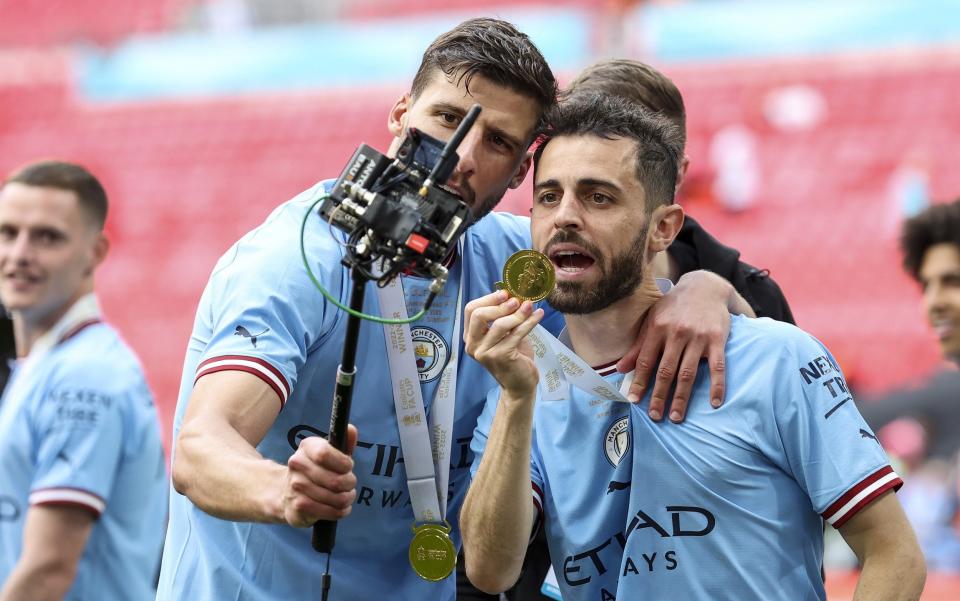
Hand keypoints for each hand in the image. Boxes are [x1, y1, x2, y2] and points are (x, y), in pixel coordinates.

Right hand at [281, 426, 357, 526]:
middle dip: (349, 484)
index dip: (343, 463)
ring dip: (346, 499)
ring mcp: (295, 486)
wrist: (289, 493)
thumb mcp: (331, 453)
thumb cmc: (317, 470)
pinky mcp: (298, 506)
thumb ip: (344, 441)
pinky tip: (340, 508)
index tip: (348, 466)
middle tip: (349, 484)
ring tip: (346, 496)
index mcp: (306, 447)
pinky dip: (340, 511)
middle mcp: (297, 464)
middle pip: (335, 480)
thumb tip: (350, 429)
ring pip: (335, 498)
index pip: (325, 454)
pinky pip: (328, 511)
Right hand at [464, 290, 543, 397]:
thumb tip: (513, 294)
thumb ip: (502, 317)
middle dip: (499, 305)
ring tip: (530, 306)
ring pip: (500, 324)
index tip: (505, 293)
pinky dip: (529, 322)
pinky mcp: (501, 357)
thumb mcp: (504, 334)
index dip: (487, 299)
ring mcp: (485, 353)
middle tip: (516, 300)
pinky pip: (516, 333)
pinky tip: (539, 315)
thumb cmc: (512, 355)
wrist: (520, 384)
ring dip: (518, 313)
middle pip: (479, 315)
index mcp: (471, 337)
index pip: (471, 310)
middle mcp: (473, 346)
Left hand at [617, 271, 730, 421]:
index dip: (639, 381)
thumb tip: (620, 368)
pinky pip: (718, 366)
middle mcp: (676, 333)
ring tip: (675, 416)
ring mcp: (698, 337)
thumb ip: (638, 345)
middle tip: (655, 416)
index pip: (645, 360)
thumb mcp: (652, 320)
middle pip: (666, 370)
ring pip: (688, 372)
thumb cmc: (674, 306)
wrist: (705, 286)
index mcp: (657, 328)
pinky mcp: (717, 339)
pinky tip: (714, 403)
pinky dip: (717, 385)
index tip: (634, 400)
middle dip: (659, 395)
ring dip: (681, 397)